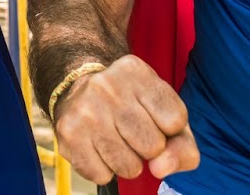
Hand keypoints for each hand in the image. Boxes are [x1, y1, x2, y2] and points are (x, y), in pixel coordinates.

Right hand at [54, 54, 198, 183]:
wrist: (77, 91)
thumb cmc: (133, 107)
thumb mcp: (165, 114)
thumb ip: (182, 146)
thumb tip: (159, 169)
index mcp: (136, 72)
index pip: (175, 120)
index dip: (168, 128)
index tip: (152, 115)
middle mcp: (107, 86)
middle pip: (153, 146)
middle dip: (148, 148)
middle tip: (131, 130)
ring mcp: (85, 110)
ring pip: (129, 167)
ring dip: (127, 163)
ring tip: (115, 140)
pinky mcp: (67, 134)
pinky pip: (102, 176)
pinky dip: (104, 170)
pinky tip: (97, 147)